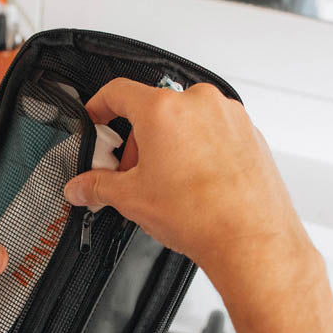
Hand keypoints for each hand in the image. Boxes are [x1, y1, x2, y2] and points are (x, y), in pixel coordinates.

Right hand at [63, 80, 316, 296]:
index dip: (98, 106)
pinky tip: (193, 184)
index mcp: (164, 110)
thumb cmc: (202, 216)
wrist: (250, 240)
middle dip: (137, 142)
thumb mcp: (132, 199)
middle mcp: (198, 104)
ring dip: (167, 145)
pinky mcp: (248, 132)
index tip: (96, 121)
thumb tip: (81, 187)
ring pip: (184, 120)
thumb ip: (97, 187)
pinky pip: (211, 132)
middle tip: (131, 173)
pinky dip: (196, 150)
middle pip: (152, 110)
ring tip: (166, 184)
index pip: (118, 92)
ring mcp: (228, 116)